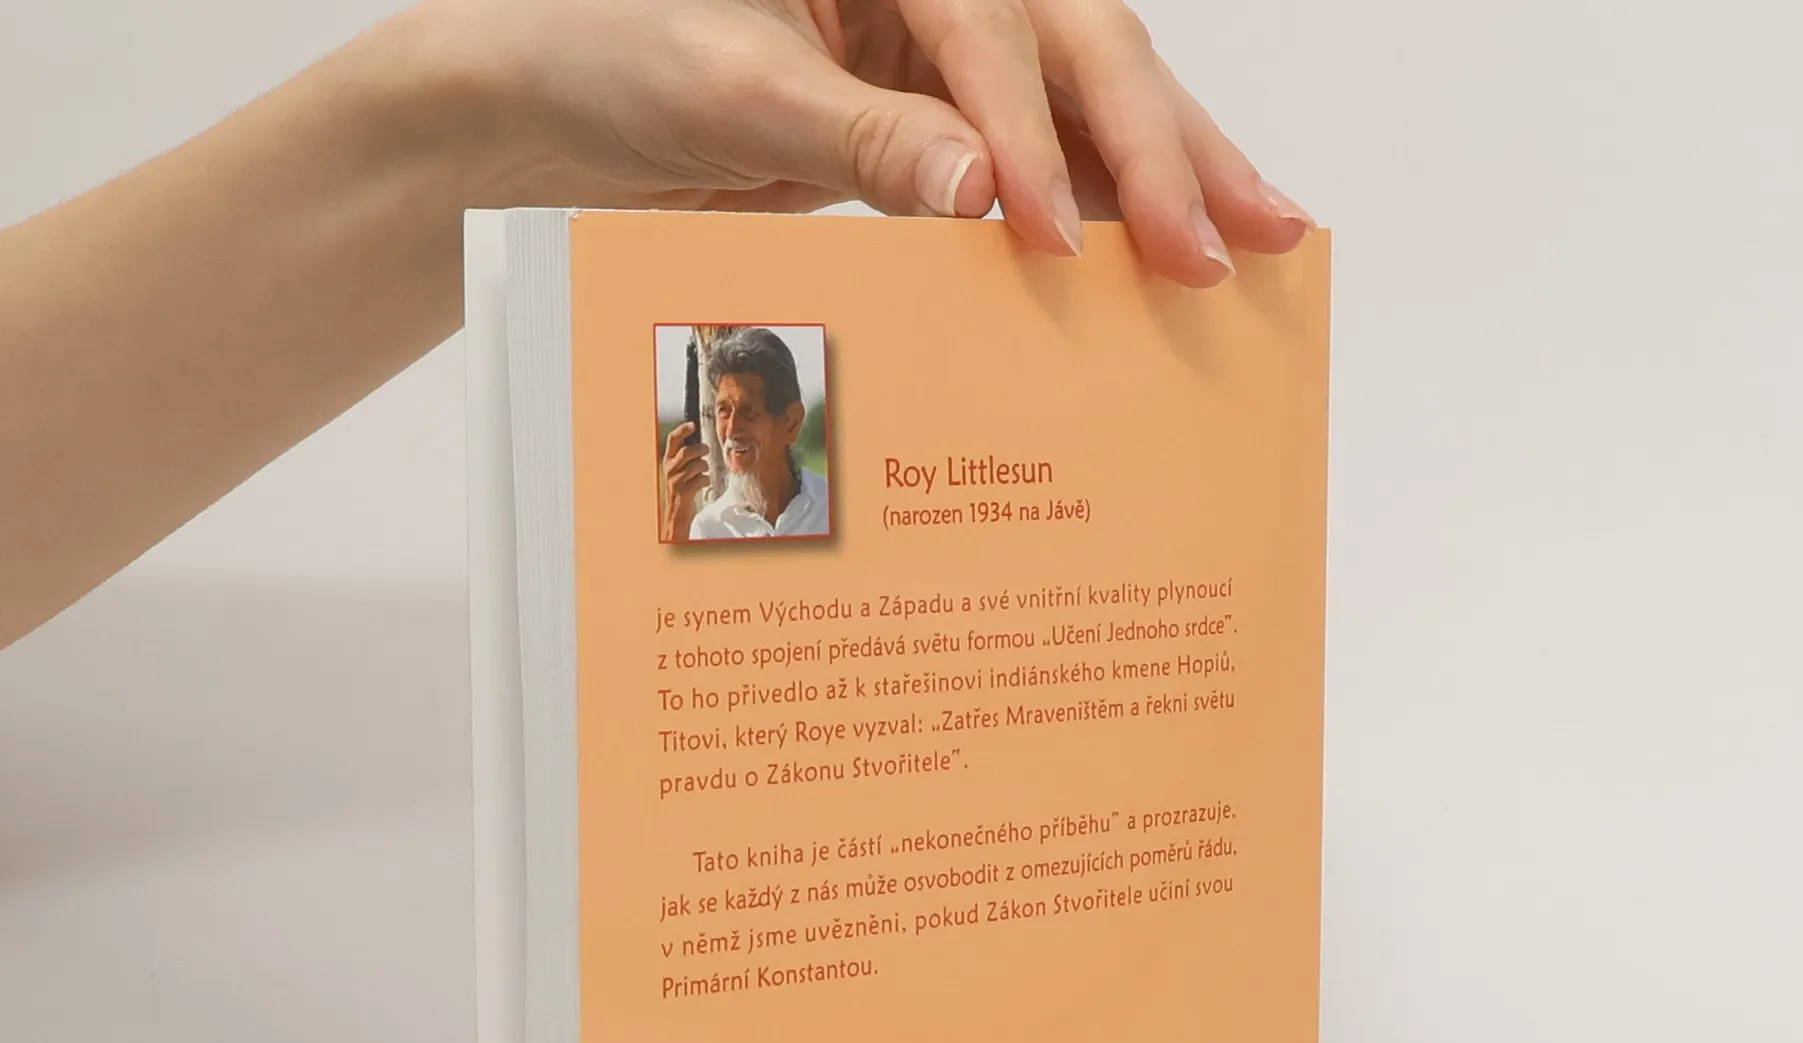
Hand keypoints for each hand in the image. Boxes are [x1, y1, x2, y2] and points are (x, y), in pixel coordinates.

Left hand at [409, 0, 1311, 286]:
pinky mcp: (934, 119)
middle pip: (1081, 45)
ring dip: (1168, 170)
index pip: (992, 33)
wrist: (547, 97)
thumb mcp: (724, 87)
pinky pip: (1041, 158)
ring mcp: (941, 48)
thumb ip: (855, 133)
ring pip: (1084, 97)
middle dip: (1162, 145)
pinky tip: (1161, 249)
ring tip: (1255, 236)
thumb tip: (981, 192)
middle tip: (1238, 235)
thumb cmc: (608, 51)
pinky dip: (1102, 206)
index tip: (1052, 238)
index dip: (1032, 136)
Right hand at [660, 421, 711, 541]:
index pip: (672, 440)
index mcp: (668, 460)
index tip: (692, 425)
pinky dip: (706, 480)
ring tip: (705, 471)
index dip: (682, 430)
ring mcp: (675, 481)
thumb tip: (701, 444)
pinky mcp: (683, 492)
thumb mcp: (680, 470)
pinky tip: (704, 483)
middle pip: (686, 452)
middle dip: (700, 449)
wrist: (677, 513)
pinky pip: (700, 480)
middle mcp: (669, 469)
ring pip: (696, 466)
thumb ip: (687, 457)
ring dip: (705, 466)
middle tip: (706, 450)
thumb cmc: (682, 489)